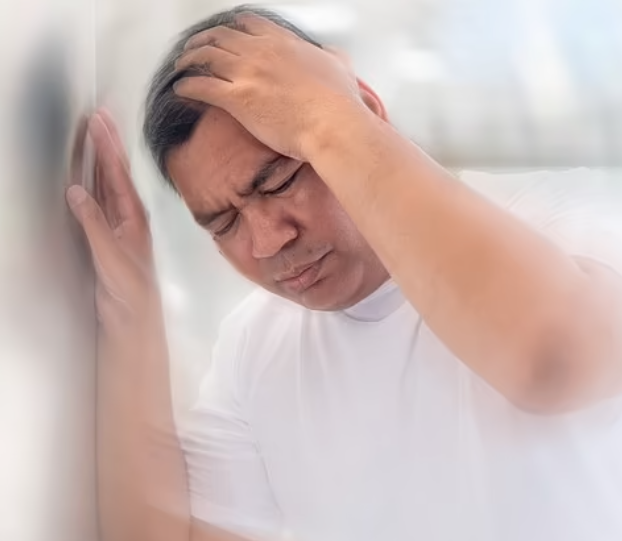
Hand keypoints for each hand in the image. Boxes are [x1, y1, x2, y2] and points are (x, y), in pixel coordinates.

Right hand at [66, 110, 157, 331]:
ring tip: (95, 134)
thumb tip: (76, 192)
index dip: (107, 146)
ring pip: (108, 182)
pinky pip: (100, 198)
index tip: (98, 122)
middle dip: (107, 143)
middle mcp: (129, 214)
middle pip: (114, 171)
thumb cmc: (131, 287)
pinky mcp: (108, 232)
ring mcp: (118, 222)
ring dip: (101, 158)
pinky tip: (88, 172)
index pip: (117, 173)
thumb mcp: (110, 254)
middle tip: (98, 116)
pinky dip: (93, 180)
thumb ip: (94, 224)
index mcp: (134, 216)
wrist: (134, 312)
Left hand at [173, 11, 362, 159]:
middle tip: (194, 48)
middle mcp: (261, 51)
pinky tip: (180, 90)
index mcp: (282, 42)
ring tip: (181, 66)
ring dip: (189, 60)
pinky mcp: (238, 99)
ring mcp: (247, 73)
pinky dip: (187, 86)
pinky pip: (202, 86)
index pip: (248, 23)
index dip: (232, 27)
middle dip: (203, 40)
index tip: (225, 33)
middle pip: (221, 36)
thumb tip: (331, 54)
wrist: (332, 126)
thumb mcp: (340, 67)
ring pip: (206, 56)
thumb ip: (331, 55)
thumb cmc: (339, 102)